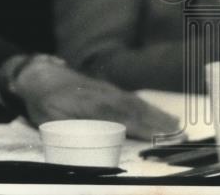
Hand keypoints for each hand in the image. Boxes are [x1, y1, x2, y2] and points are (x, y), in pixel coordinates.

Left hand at [13, 56, 180, 140]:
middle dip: (157, 123)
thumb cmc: (43, 101)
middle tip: (181, 136)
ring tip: (178, 127)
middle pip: (134, 110)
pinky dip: (147, 107)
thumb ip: (72, 130)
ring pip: (135, 103)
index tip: (159, 138)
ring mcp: (107, 90)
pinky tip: (160, 115)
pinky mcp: (108, 88)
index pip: (120, 118)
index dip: (140, 128)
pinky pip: (131, 98)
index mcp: (89, 104)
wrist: (38, 74)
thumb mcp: (50, 119)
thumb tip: (92, 144)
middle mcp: (102, 95)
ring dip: (156, 115)